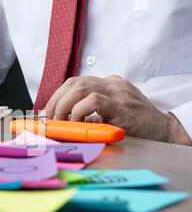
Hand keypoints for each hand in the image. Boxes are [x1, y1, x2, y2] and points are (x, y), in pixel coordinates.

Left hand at [45, 75, 191, 144]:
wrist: (163, 129)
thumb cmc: (134, 124)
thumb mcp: (108, 114)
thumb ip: (88, 112)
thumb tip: (60, 120)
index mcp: (107, 83)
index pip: (75, 82)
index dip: (57, 96)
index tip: (49, 112)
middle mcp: (111, 84)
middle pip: (74, 83)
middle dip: (56, 102)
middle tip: (51, 120)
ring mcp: (117, 92)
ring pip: (80, 88)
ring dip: (63, 106)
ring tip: (60, 122)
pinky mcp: (122, 106)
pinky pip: (94, 101)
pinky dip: (79, 111)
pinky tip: (77, 123)